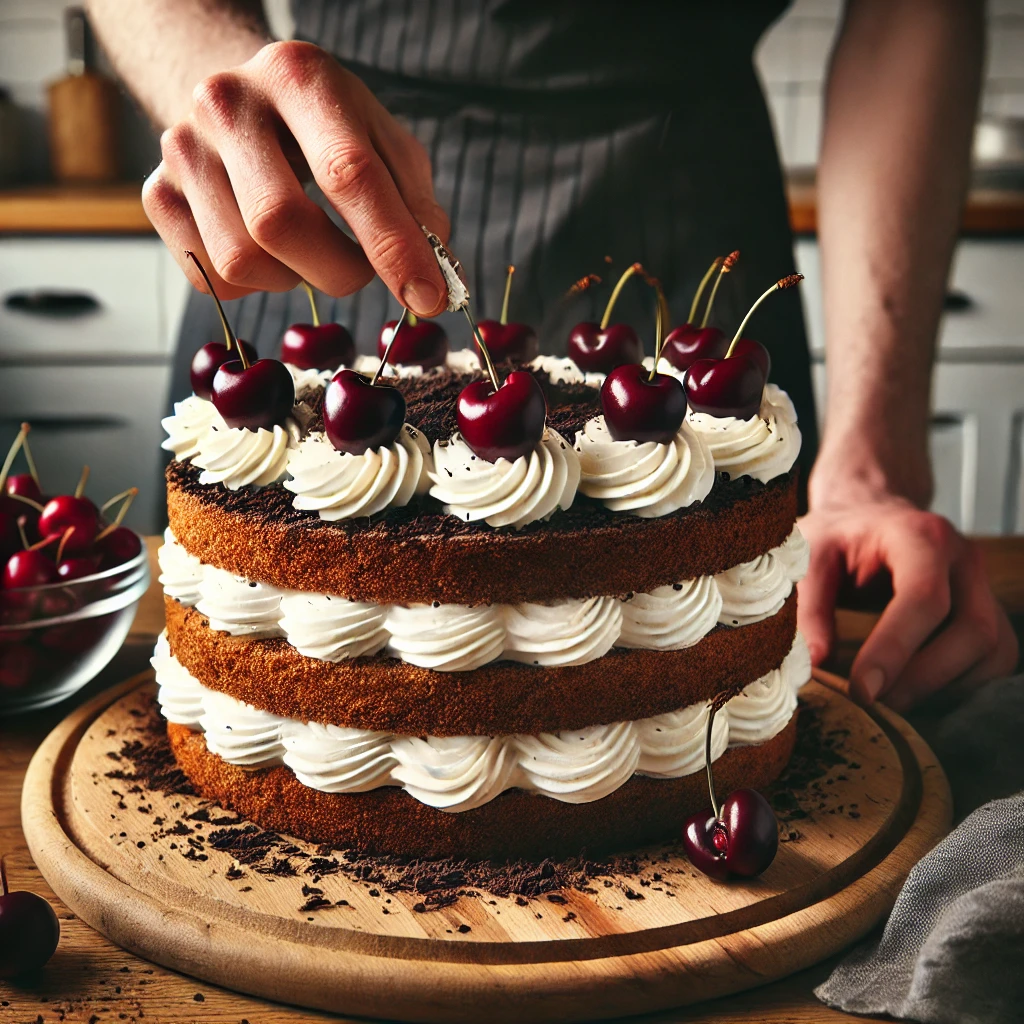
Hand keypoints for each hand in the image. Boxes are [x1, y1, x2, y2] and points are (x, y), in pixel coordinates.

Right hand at [143, 40, 449, 313]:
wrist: (240, 99)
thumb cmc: (324, 127)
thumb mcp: (382, 140)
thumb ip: (414, 202)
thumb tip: (432, 274)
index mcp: (298, 76)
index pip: (348, 172)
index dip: (392, 245)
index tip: (427, 295)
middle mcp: (226, 102)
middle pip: (281, 223)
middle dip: (339, 269)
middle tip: (360, 267)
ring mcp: (182, 147)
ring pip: (243, 260)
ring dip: (294, 277)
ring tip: (308, 246)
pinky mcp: (157, 193)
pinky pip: (213, 278)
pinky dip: (255, 283)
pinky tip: (268, 249)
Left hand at [797, 489, 1017, 712]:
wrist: (872, 513)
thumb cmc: (840, 534)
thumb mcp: (811, 556)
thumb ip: (810, 606)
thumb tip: (814, 664)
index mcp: (921, 536)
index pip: (924, 598)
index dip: (896, 650)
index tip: (862, 692)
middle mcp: (964, 560)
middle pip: (973, 631)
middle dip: (924, 679)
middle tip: (874, 705)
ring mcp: (983, 588)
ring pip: (992, 652)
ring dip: (946, 688)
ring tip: (891, 703)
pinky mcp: (989, 613)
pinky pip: (993, 661)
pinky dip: (960, 687)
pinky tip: (916, 694)